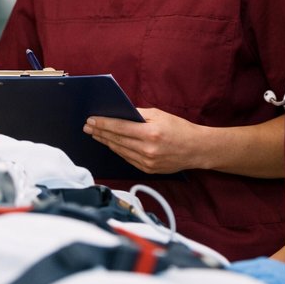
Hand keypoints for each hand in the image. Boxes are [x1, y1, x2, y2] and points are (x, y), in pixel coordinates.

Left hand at [84, 107, 202, 174]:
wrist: (197, 149)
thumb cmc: (179, 129)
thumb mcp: (159, 115)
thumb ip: (138, 114)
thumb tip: (118, 114)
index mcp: (150, 133)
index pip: (120, 128)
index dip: (103, 124)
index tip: (91, 120)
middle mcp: (148, 149)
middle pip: (117, 140)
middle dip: (100, 132)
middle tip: (87, 127)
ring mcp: (147, 162)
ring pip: (120, 150)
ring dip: (106, 142)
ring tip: (95, 135)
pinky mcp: (148, 170)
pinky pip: (127, 159)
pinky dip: (118, 150)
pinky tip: (110, 144)